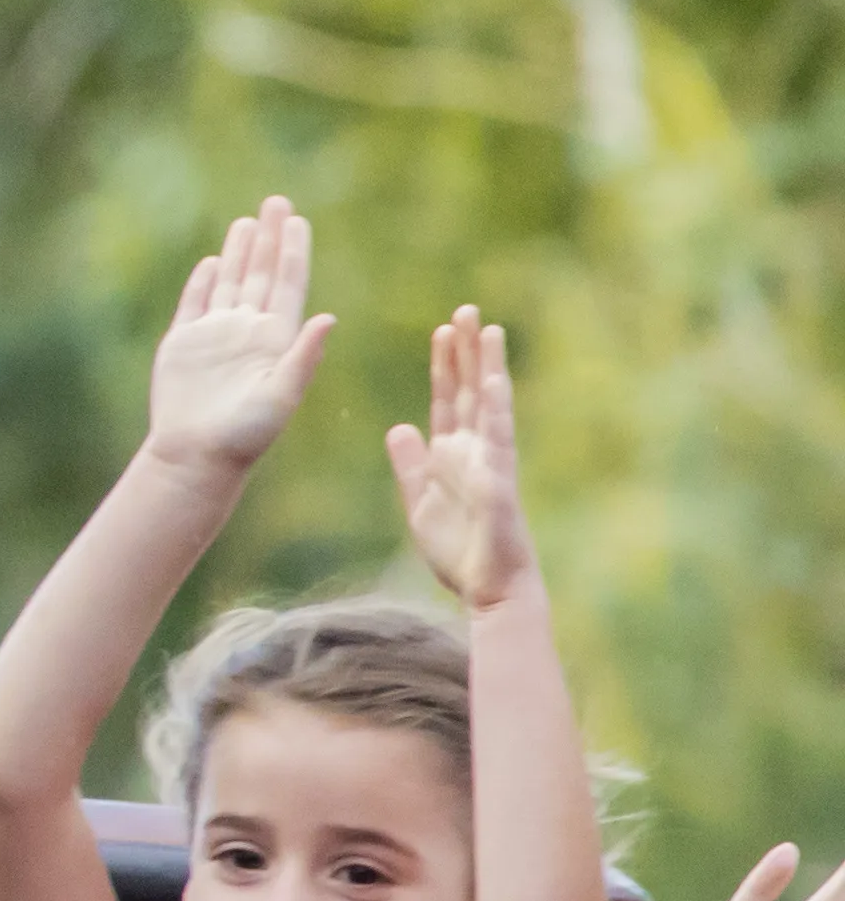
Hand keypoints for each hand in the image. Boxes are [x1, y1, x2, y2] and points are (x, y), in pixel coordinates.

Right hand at [139, 197, 332, 477]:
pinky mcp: (184, 345)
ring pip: (231, 282)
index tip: (298, 220)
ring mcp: (215, 336)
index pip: (288, 283)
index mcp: (276, 339)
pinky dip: (204, 281)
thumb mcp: (281, 395)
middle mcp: (248, 332)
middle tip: (277, 201)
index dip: (293, 250)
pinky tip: (213, 262)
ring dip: (240, 252)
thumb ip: (304, 356)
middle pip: (262, 274)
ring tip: (248, 221)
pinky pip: (195, 304)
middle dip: (269, 237)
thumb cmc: (244, 435)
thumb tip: (330, 318)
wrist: (196, 456)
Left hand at [385, 304, 534, 608]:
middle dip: (468, 353)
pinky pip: (498, 444)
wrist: (487, 590)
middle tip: (466, 310)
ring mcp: (492, 464)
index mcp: (455, 455)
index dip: (446, 366)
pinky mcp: (499, 484)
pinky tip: (493, 385)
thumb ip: (411, 464)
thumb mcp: (420, 500)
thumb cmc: (459, 550)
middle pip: (471, 392)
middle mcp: (477, 452)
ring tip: (487, 332)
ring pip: (489, 407)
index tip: (443, 329)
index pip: (449, 400)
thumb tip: (400, 427)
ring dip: (487, 369)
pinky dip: (495, 413)